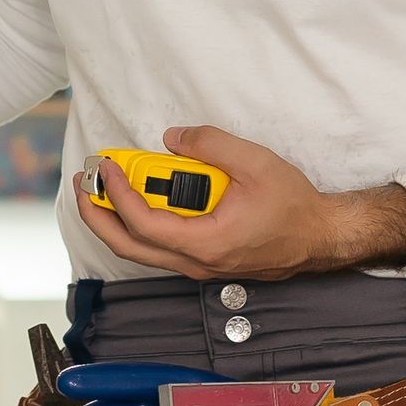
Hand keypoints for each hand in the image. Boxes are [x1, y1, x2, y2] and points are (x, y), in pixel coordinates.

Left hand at [72, 125, 405, 279]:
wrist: (321, 237)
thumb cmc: (294, 207)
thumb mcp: (255, 163)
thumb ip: (211, 145)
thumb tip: (173, 139)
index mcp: (205, 243)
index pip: (142, 223)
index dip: (117, 194)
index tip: (107, 167)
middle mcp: (195, 263)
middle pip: (127, 247)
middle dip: (96, 215)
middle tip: (84, 185)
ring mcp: (197, 267)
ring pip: (140, 250)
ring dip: (115, 219)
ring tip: (102, 188)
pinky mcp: (202, 262)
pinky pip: (158, 246)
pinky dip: (138, 223)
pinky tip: (136, 199)